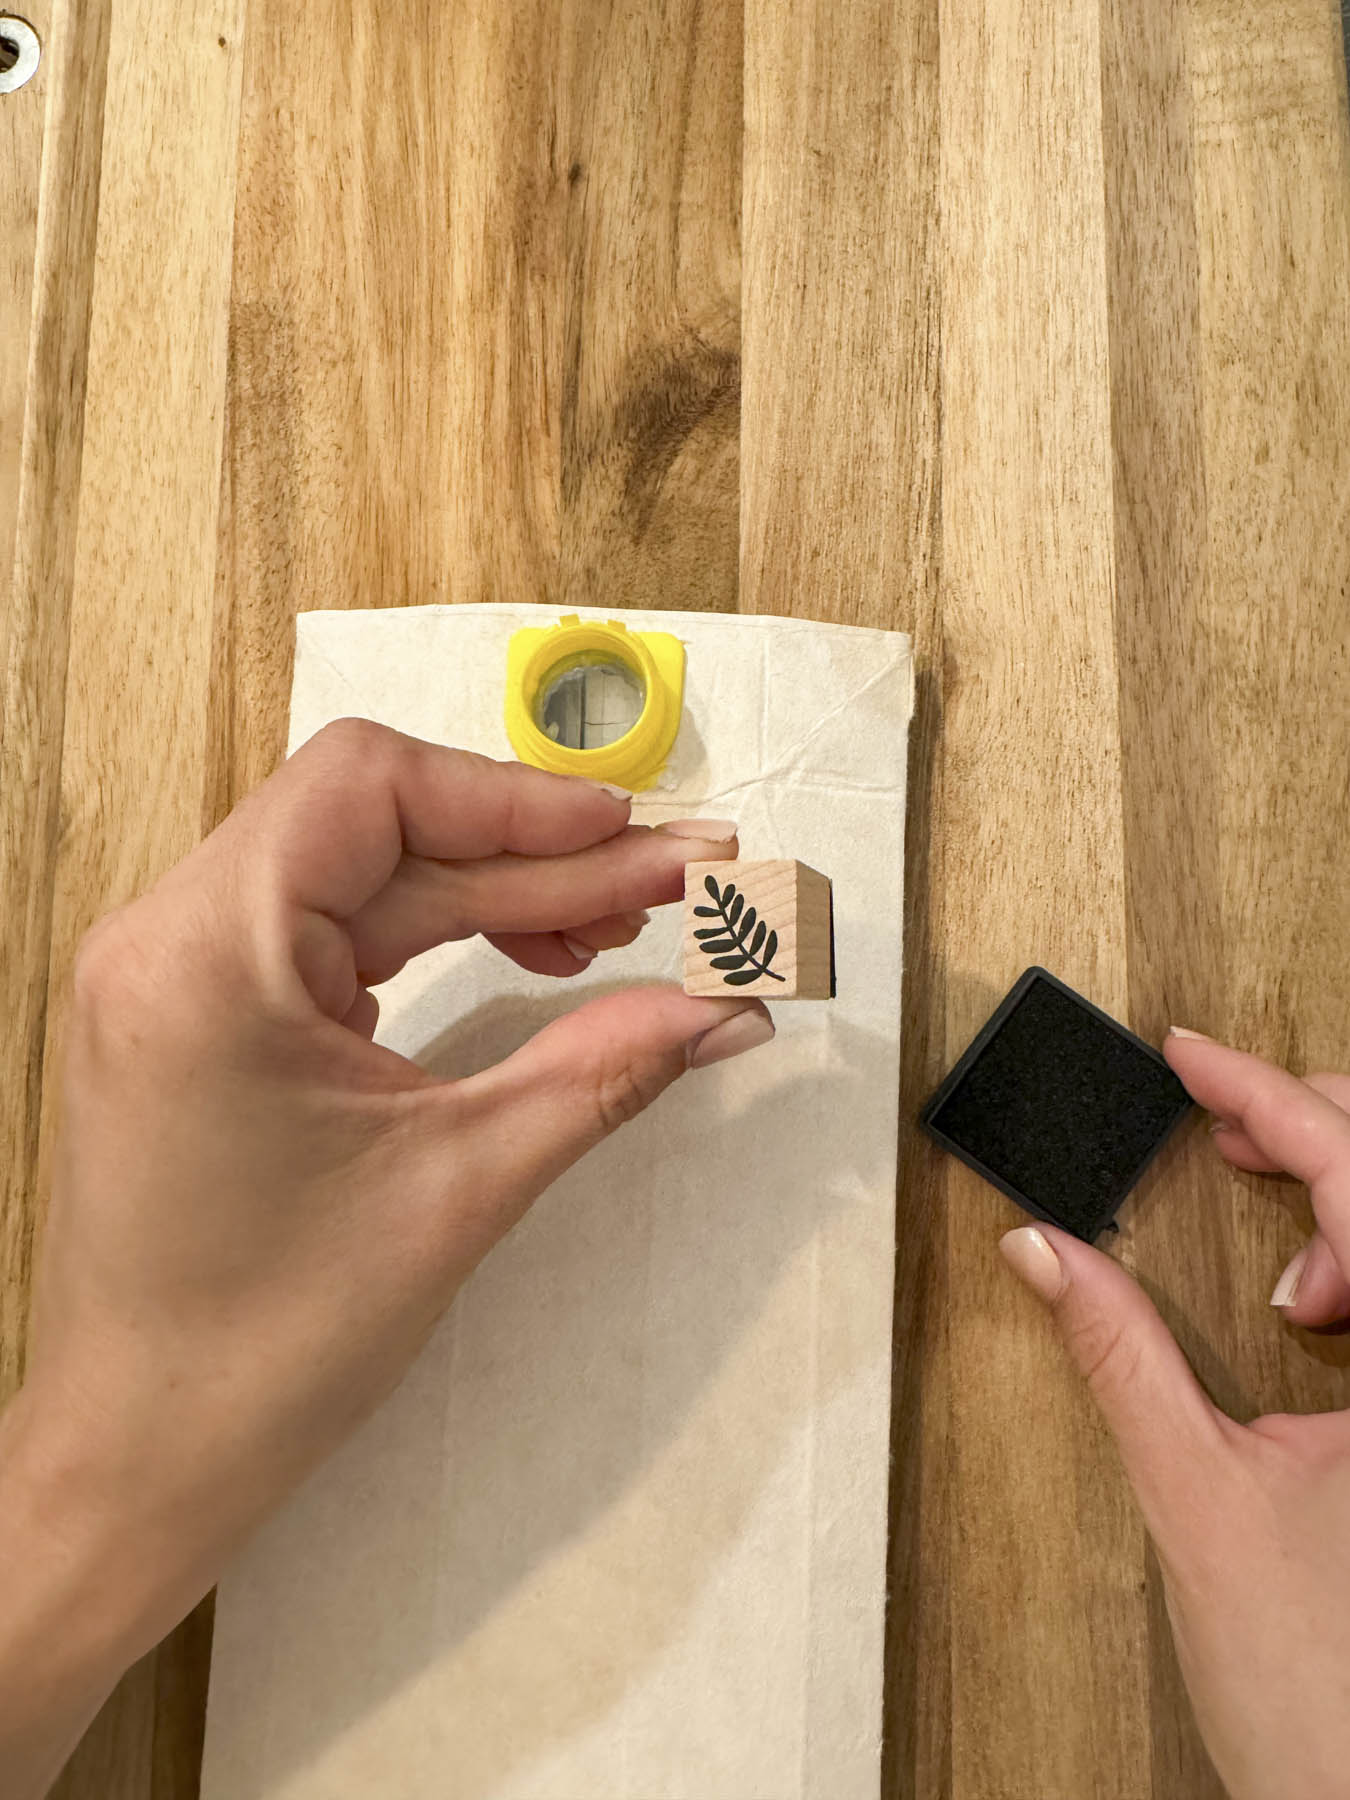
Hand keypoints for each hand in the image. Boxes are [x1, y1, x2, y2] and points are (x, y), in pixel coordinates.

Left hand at [0, 720, 771, 1796]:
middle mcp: (170, 935)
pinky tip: (529, 957)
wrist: (142, 1456)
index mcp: (206, 955)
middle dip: (534, 854)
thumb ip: (603, 1069)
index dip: (518, 797)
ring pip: (364, 876)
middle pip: (378, 828)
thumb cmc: (270, 1342)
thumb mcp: (460, 1184)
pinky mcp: (203, 1012)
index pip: (371, 788)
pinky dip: (437, 936)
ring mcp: (177, 972)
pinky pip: (334, 932)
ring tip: (619, 928)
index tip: (635, 834)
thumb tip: (729, 1008)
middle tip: (675, 883)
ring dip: (495, 892)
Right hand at [1001, 1031, 1349, 1799]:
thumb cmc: (1324, 1702)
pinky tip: (1318, 1291)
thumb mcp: (1199, 1499)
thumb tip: (1044, 1251)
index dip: (1268, 1097)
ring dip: (1346, 1193)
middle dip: (1315, 1124)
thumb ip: (1122, 1355)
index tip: (1189, 1055)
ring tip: (1266, 1210)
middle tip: (1219, 1114)